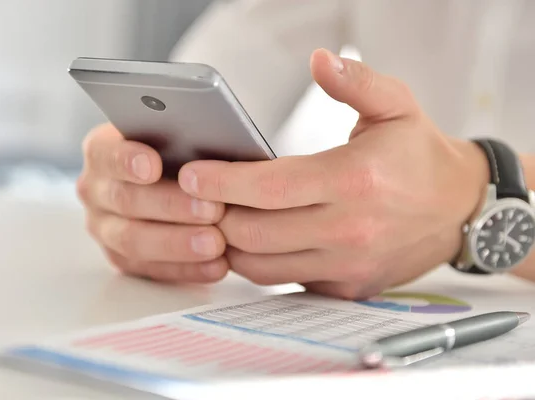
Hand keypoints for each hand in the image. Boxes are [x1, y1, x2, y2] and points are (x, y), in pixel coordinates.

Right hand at [77, 124, 228, 281]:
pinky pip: (150, 269)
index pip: (106, 154)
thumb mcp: (181, 138)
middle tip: (212, 209)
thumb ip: (184, 138)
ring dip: (178, 243)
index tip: (152, 166)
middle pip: (125, 200)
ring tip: (216, 244)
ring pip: (133, 240)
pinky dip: (186, 269)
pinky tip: (216, 266)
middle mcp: (96, 190)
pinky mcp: (123, 258)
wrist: (183, 184)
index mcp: (102, 151)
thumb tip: (207, 141)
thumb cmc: (185, 154)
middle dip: (171, 206)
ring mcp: (105, 227)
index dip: (127, 161)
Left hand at [176, 48, 489, 298]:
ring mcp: (346, 265)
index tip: (190, 175)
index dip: (221, 182)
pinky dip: (261, 263)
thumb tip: (319, 59)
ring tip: (222, 217)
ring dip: (231, 244)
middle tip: (200, 196)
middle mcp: (349, 230)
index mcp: (354, 180)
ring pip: (261, 266)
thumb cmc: (420, 156)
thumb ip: (356, 81)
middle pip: (253, 233)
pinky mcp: (346, 287)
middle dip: (216, 215)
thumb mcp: (397, 106)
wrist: (460, 211)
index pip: (269, 188)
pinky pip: (285, 281)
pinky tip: (258, 239)